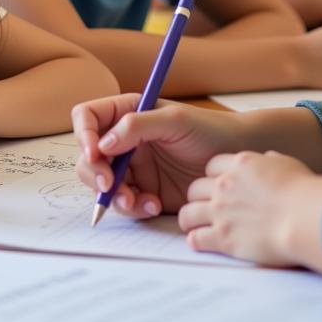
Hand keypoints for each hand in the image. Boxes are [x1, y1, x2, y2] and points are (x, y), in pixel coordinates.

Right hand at [72, 95, 248, 218]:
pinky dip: (134, 208)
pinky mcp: (144, 192)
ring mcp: (133, 168)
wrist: (237, 161)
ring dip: (114, 195)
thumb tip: (103, 144)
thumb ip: (138, 126)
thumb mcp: (176, 121)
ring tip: (137, 201)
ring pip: (102, 184)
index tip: (95, 152)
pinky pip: (125, 204)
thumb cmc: (210, 131)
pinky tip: (154, 205)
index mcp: (126, 114)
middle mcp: (123, 141)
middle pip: (87, 155)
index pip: (88, 117)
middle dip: (94, 172)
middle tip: (110, 185)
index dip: (83, 134)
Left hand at [179, 150, 321, 265]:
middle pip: (195, 188)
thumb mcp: (286, 164)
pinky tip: (197, 241)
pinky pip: (196, 238)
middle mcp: (225, 186)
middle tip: (204, 205)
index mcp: (239, 165)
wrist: (305, 218)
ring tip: (191, 224)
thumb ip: (269, 161)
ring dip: (189, 218)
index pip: (212, 166)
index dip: (214, 176)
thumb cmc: (304, 191)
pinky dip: (195, 240)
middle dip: (198, 197)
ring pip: (188, 212)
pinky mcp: (223, 238)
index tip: (217, 185)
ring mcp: (220, 212)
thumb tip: (267, 161)